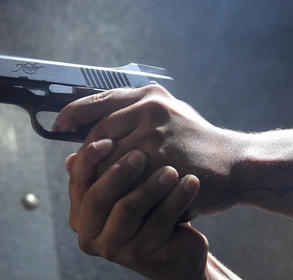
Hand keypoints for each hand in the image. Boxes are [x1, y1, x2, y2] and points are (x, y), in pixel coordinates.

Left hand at [55, 85, 245, 217]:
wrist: (234, 163)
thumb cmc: (194, 140)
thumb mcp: (165, 115)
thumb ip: (128, 118)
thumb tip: (86, 132)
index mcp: (148, 95)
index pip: (98, 101)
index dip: (72, 114)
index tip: (59, 126)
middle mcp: (151, 110)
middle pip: (98, 136)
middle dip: (87, 157)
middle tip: (80, 170)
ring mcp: (156, 138)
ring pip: (109, 162)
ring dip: (100, 178)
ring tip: (97, 186)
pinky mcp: (163, 165)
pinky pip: (127, 182)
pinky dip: (118, 192)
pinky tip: (117, 197)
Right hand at [66, 140, 208, 278]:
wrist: (178, 246)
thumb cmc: (149, 206)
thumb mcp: (126, 183)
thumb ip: (104, 161)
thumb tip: (79, 130)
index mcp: (80, 214)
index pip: (78, 181)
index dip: (90, 159)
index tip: (110, 139)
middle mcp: (90, 235)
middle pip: (97, 197)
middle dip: (119, 172)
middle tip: (141, 152)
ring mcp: (114, 248)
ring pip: (127, 209)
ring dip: (151, 185)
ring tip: (172, 169)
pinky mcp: (142, 256)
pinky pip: (158, 222)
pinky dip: (175, 199)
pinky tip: (190, 182)